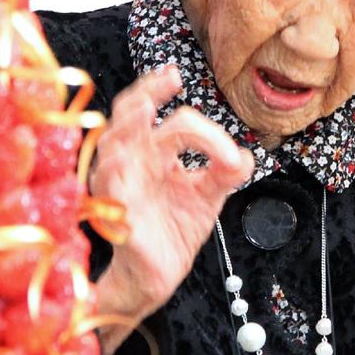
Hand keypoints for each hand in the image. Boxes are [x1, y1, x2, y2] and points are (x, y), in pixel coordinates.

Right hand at [93, 65, 253, 354]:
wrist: (160, 275)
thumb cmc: (175, 230)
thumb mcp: (209, 195)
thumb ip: (226, 172)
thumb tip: (247, 155)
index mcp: (154, 152)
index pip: (171, 120)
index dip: (203, 129)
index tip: (229, 153)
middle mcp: (133, 160)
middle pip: (129, 112)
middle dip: (147, 90)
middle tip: (170, 78)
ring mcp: (119, 182)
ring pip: (112, 141)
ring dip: (128, 123)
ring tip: (145, 110)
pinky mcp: (114, 208)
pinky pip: (107, 183)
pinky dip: (114, 168)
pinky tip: (126, 159)